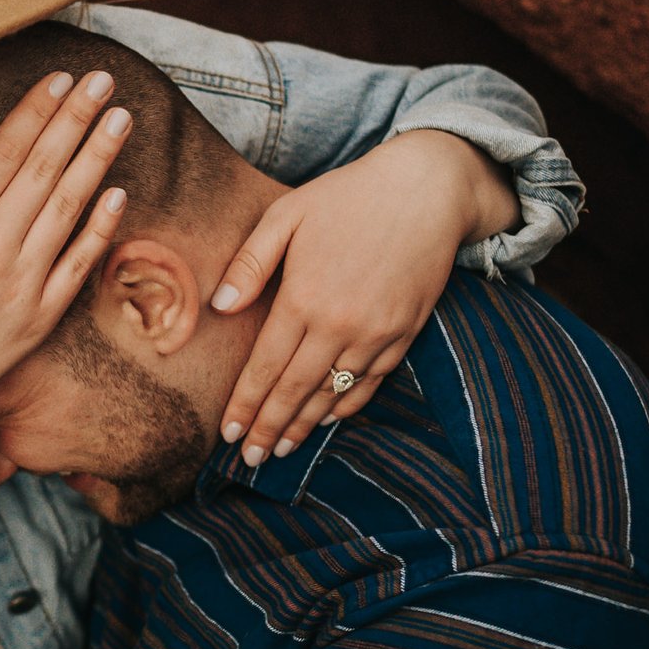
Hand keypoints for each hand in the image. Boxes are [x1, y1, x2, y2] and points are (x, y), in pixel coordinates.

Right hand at [0, 68, 130, 540]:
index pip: (6, 152)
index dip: (37, 110)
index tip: (60, 78)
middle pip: (47, 169)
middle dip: (78, 119)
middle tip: (105, 81)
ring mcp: (24, 284)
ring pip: (71, 207)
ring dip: (99, 158)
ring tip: (121, 119)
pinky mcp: (42, 315)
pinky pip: (79, 262)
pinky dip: (101, 226)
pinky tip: (118, 191)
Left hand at [210, 128, 513, 463]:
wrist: (427, 189)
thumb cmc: (348, 196)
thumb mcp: (286, 215)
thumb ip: (251, 264)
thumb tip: (220, 307)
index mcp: (303, 298)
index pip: (265, 367)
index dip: (245, 405)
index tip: (228, 433)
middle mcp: (339, 325)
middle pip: (295, 390)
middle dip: (269, 428)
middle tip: (250, 458)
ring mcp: (376, 333)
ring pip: (332, 394)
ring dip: (304, 425)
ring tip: (281, 449)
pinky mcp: (405, 333)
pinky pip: (370, 383)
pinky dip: (346, 406)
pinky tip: (327, 419)